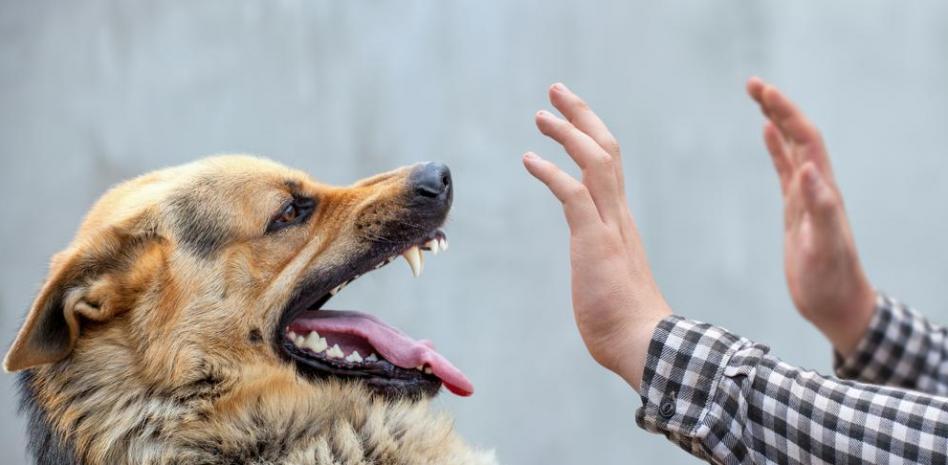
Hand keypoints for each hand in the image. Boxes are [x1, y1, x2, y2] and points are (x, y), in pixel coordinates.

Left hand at [522, 83, 670, 389]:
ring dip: (568, 133)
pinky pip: (573, 194)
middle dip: (581, 116)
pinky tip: (529, 159)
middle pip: (606, 149)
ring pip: (595, 161)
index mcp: (620, 222)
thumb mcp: (609, 280)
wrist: (644, 344)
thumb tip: (596, 271)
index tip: (571, 118)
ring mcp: (609, 226)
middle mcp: (618, 216)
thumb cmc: (626, 323)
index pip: (609, 166)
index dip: (590, 136)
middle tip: (557, 92)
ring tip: (541, 114)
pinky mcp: (594, 241)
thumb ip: (602, 264)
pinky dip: (551, 172)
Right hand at [747, 77, 875, 356]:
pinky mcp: (796, 210)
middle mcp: (817, 187)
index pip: (805, 139)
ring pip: (791, 147)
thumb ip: (820, 207)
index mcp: (823, 190)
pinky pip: (784, 169)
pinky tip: (765, 134)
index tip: (762, 92)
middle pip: (798, 135)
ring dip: (776, 120)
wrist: (836, 304)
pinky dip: (775, 148)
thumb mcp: (824, 246)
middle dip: (777, 106)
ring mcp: (806, 197)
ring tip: (757, 97)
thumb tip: (807, 167)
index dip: (786, 113)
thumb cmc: (831, 280)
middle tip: (751, 84)